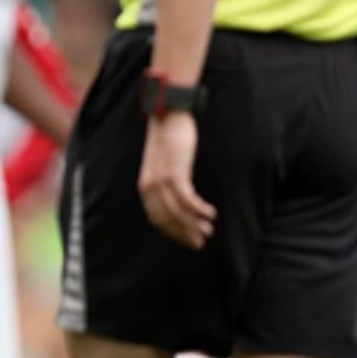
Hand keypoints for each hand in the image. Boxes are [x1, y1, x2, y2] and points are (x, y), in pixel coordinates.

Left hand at [138, 111, 215, 249]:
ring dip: (195, 225)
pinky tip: (211, 213)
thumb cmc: (169, 138)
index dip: (174, 233)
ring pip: (178, 213)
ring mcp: (161, 181)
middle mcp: (150, 186)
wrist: (168, 114)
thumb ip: (165, 182)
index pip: (158, 219)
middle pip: (167, 220)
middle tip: (200, 242)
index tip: (188, 240)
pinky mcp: (175, 173)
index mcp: (145, 186)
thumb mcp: (163, 163)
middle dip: (185, 234)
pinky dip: (200, 210)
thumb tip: (179, 199)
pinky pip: (188, 200)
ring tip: (208, 230)